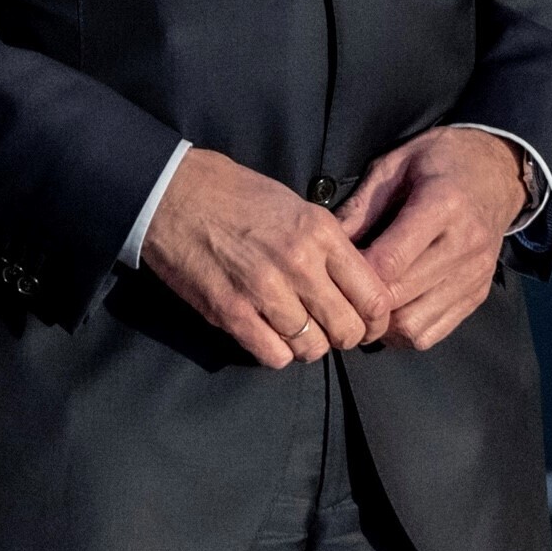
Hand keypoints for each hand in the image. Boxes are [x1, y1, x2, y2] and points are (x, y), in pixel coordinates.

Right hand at [140, 147, 393, 367]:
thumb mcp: (297, 206)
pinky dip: (278, 353)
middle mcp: (299, 263)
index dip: (377, 319)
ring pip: (312, 348)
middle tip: (333, 331)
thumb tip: (355, 285)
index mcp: (321, 232)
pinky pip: (274, 356)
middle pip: (348, 329)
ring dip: (309, 345)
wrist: (174, 194)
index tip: (368, 323)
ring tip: (298, 331)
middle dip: (346, 337)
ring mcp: (264, 290)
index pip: (374, 296)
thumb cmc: (236, 195)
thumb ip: (328, 246)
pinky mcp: (231, 312)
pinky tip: (270, 335)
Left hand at [334, 128, 530, 350]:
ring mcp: (474, 275)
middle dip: (363, 299)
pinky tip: (390, 309)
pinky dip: (403, 331)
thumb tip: (326, 242)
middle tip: (340, 290)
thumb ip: (362, 205)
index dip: (354, 272)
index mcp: (443, 205)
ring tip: (365, 302)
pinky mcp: (477, 294)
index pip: (390, 260)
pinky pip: (432, 333)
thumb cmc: (441, 161)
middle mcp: (464, 245)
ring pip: (414, 326)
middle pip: (399, 296)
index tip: (332, 267)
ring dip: (381, 323)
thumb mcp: (396, 164)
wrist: (500, 172)